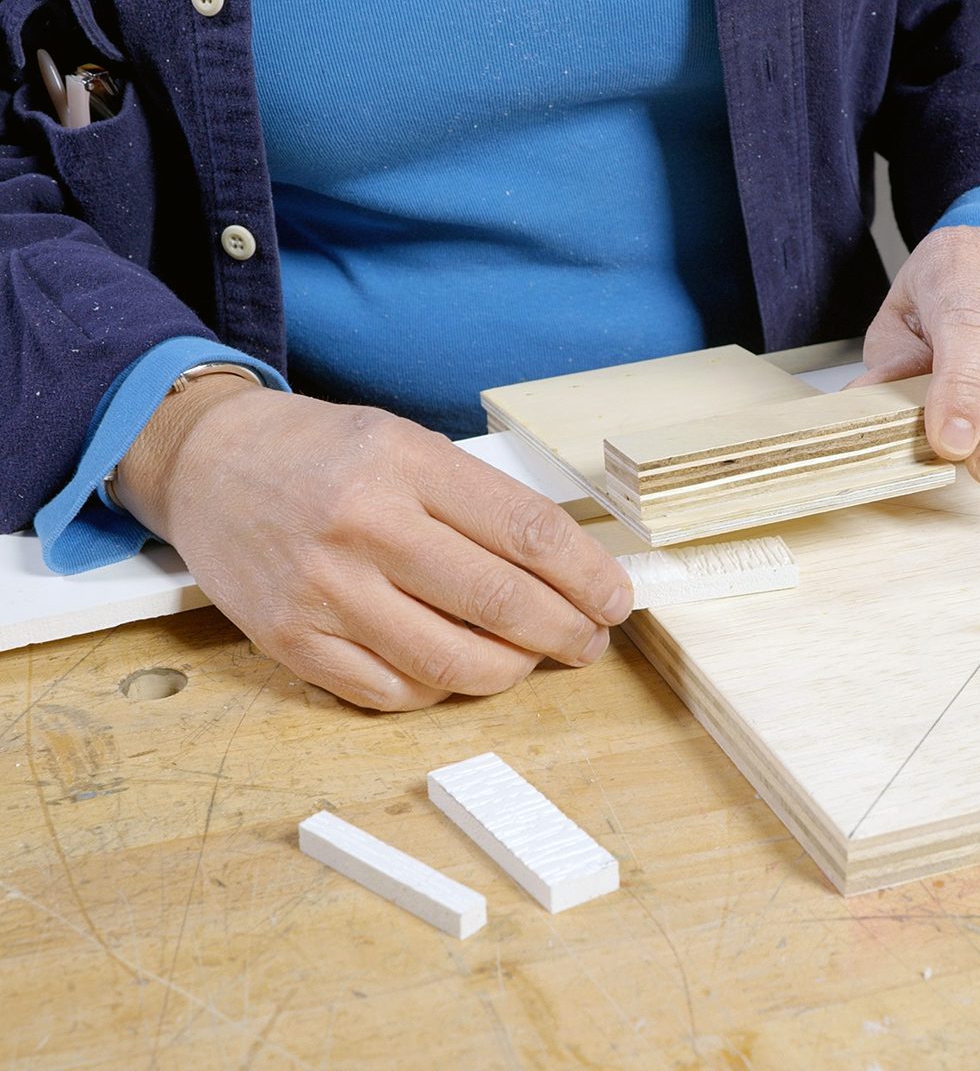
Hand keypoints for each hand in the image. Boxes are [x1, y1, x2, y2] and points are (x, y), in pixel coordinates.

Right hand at [112, 378, 632, 710]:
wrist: (206, 462)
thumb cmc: (323, 454)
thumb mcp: (406, 443)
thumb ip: (480, 500)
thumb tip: (570, 569)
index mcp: (404, 464)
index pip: (527, 531)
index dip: (588, 576)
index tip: (616, 600)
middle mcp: (363, 525)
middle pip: (501, 602)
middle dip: (566, 632)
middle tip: (588, 641)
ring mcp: (322, 589)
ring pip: (452, 662)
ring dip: (511, 670)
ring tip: (529, 658)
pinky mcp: (288, 640)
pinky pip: (392, 693)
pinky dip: (442, 690)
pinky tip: (457, 669)